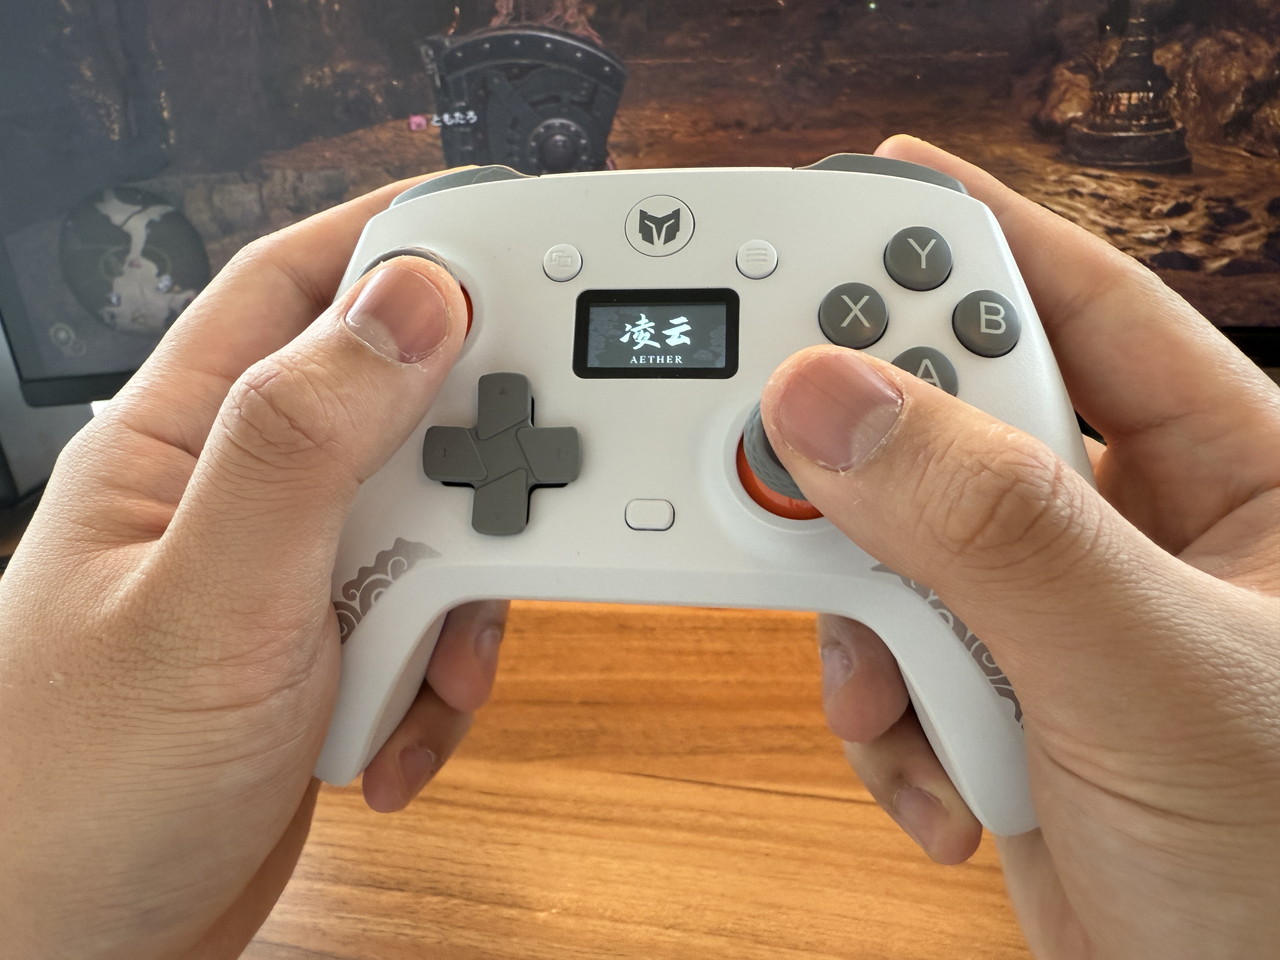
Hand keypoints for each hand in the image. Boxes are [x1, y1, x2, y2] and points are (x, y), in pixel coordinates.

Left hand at [0, 177, 505, 958]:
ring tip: (426, 655)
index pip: (297, 283)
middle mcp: (246, 492)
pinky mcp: (339, 645)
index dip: (402, 240)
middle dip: (470, 439)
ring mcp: (298, 572)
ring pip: (438, 516)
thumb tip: (407, 302)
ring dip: (467, 587)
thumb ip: (305, 442)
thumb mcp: (209, 600)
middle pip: (398, 397)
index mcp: (182, 439)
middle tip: (521, 475)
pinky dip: (446, 672)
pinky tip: (396, 727)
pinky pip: (438, 616)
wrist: (86, 950)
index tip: (511, 236)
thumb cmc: (76, 789)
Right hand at [761, 136, 1279, 957]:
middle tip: (780, 439)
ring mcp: (1050, 613)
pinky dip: (878, 706)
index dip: (967, 241)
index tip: (854, 201)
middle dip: (873, 458)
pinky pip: (882, 643)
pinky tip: (942, 776)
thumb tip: (833, 407)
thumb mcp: (1142, 674)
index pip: (1090, 304)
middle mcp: (1136, 527)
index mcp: (1237, 472)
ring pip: (898, 538)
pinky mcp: (988, 689)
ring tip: (904, 688)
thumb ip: (993, 533)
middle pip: (958, 417)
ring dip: (868, 615)